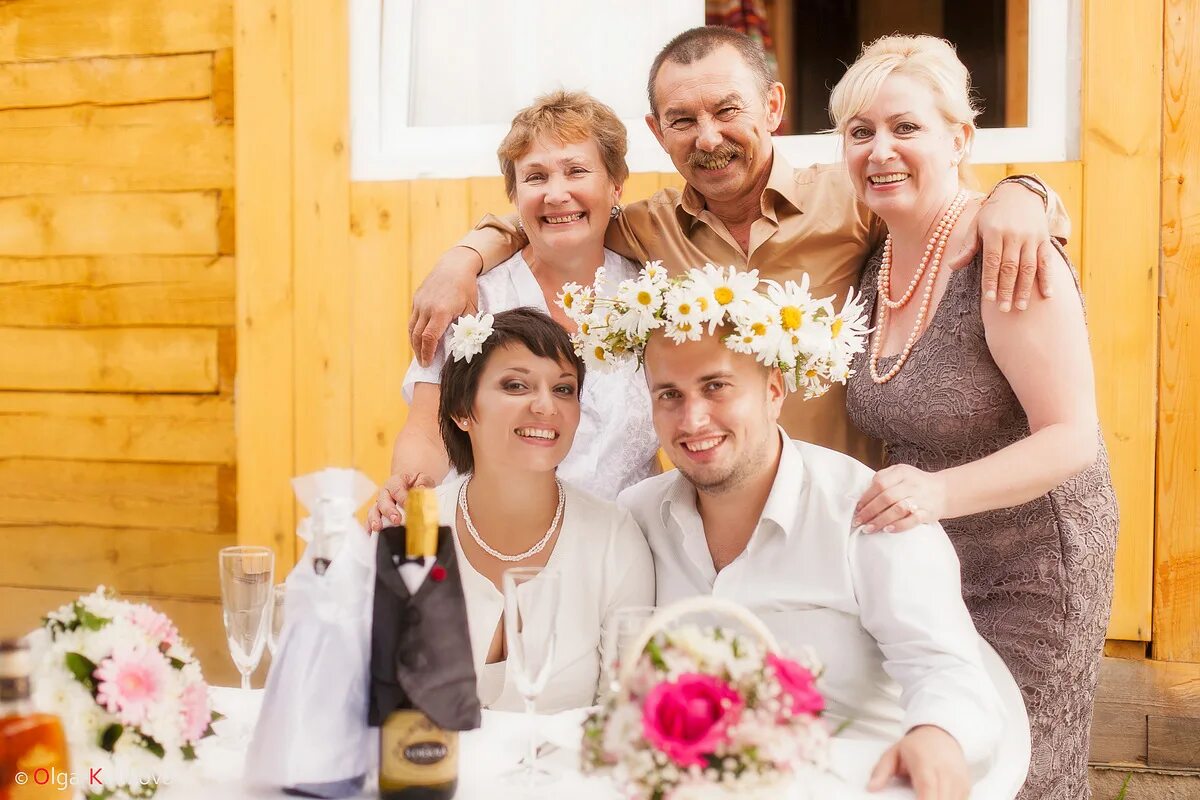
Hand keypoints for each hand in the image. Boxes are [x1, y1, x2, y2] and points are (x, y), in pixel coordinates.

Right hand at [367, 472, 436, 531]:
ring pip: (374, 510)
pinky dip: (369, 527)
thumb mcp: (422, 478)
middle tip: (396, 520)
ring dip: (375, 519)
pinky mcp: (378, 513)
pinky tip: (371, 534)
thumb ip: (422, 483)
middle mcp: (385, 493)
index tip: (408, 507)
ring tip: (378, 527)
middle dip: (389, 511)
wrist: (410, 483)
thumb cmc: (415, 482)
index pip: (397, 490)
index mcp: (395, 482)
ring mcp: (380, 503)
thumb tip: (422, 489)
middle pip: (383, 501)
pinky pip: (371, 520)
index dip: (403, 499)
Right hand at [408, 246, 482, 365]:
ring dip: (414, 343)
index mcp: (441, 312)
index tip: (428, 363)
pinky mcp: (417, 298)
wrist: (455, 265)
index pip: (429, 338)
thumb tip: (462, 345)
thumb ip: (466, 327)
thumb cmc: (467, 288)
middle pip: (417, 336)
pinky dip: (414, 331)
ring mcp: (419, 302)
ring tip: (419, 354)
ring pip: (412, 328)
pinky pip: (412, 319)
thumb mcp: (471, 309)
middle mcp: (427, 307)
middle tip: (423, 363)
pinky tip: (419, 338)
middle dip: (419, 352)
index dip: (427, 353)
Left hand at [853, 464, 946, 532]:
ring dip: (881, 520)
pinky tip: (888, 530)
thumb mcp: (900, 473)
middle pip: (886, 497)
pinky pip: (913, 520)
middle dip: (869, 511)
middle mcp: (911, 484)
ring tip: (869, 528)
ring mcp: (921, 499)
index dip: (866, 497)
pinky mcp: (928, 513)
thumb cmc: (915, 483)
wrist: (944, 491)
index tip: (857, 508)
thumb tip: (863, 496)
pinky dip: (899, 526)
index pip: (880, 483)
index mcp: (902, 472)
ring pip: (898, 509)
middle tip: (858, 521)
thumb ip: (883, 479)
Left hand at [868, 725, 968, 799]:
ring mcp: (958, 780)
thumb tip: (871, 787)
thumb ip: (881, 771)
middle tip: (914, 798)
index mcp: (925, 763)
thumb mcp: (894, 752)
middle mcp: (945, 772)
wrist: (941, 734)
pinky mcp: (966, 787)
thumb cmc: (917, 746)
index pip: (928, 789)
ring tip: (922, 797)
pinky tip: (936, 797)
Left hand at [953, 182, 1054, 311]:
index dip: (991, 281)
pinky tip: (1047, 295)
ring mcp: (1031, 238)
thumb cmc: (992, 214)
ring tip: (1021, 307)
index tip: (989, 299)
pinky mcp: (1044, 240)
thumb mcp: (976, 226)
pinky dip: (1048, 278)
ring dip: (1026, 289)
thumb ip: (968, 247)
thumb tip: (952, 266)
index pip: (992, 261)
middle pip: (1010, 267)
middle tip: (1003, 309)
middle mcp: (1014, 235)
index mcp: (994, 232)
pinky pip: (1047, 261)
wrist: (1020, 193)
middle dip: (1007, 290)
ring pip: (1029, 267)